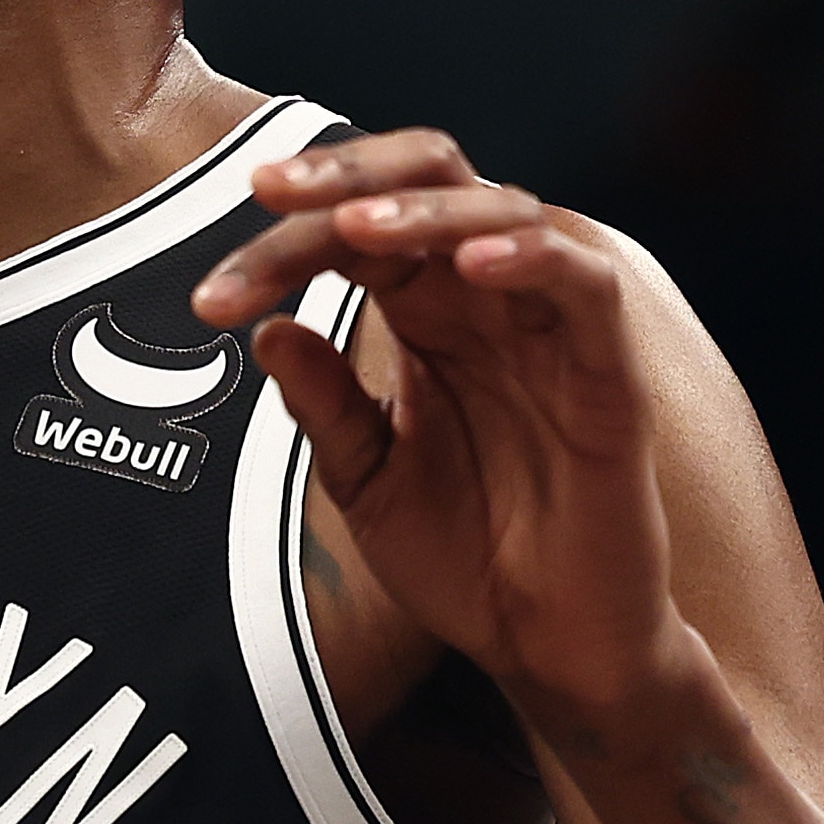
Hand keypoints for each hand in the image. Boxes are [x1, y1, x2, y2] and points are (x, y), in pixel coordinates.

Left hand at [196, 129, 688, 741]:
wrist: (549, 650)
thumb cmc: (469, 558)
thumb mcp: (369, 481)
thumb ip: (325, 406)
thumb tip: (267, 332)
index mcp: (428, 316)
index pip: (353, 235)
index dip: (281, 244)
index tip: (212, 293)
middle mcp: (488, 304)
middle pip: (428, 184)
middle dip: (345, 173)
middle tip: (269, 190)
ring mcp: (552, 332)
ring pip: (505, 211)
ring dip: (426, 209)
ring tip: (354, 226)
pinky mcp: (611, 376)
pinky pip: (586, 286)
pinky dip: (533, 256)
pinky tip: (470, 264)